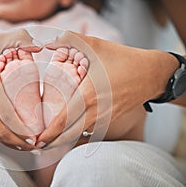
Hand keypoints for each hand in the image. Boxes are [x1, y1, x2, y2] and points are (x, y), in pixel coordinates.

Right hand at [0, 29, 41, 149]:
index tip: (39, 134)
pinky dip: (2, 137)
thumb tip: (40, 46)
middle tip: (39, 144)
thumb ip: (20, 38)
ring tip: (30, 147)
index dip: (24, 127)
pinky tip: (14, 140)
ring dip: (13, 142)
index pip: (9, 113)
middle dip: (22, 140)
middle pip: (3, 128)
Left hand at [36, 30, 178, 147]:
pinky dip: (76, 133)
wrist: (151, 74)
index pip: (63, 121)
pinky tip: (68, 131)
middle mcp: (95, 111)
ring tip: (49, 140)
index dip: (48, 133)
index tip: (36, 140)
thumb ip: (68, 40)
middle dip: (52, 142)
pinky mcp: (110, 119)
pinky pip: (89, 131)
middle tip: (37, 145)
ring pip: (79, 134)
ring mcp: (104, 118)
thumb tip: (46, 41)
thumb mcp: (95, 45)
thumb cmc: (122, 59)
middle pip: (69, 135)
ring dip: (63, 139)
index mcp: (88, 95)